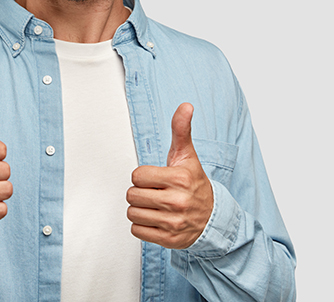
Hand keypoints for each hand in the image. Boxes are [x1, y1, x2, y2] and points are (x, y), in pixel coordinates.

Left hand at [126, 103, 212, 248]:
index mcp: (180, 179)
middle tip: (154, 192)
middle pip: (132, 195)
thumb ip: (181, 129)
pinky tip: (155, 219)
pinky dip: (142, 226)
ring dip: (139, 209)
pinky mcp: (170, 240)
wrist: (213, 218)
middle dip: (139, 192)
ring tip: (154, 206)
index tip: (155, 178)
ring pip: (132, 213)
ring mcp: (174, 223)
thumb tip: (186, 105)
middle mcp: (178, 201)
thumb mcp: (187, 155)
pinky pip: (137, 231)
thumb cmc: (193, 182)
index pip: (137, 176)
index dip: (142, 176)